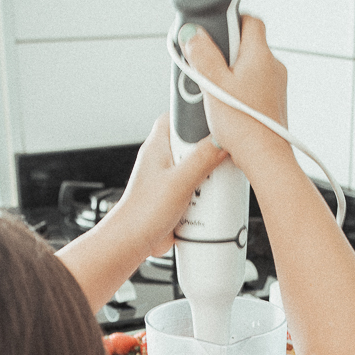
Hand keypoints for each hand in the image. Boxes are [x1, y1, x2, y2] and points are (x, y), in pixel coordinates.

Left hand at [109, 114, 226, 257]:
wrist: (132, 242)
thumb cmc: (142, 211)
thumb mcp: (179, 182)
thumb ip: (202, 159)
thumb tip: (222, 142)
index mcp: (158, 144)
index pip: (179, 113)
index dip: (198, 111)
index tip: (217, 118)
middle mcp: (163, 158)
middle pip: (195, 141)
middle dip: (211, 150)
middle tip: (219, 159)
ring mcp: (170, 177)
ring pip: (199, 165)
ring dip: (211, 175)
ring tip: (214, 183)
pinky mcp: (176, 195)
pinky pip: (198, 187)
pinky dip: (207, 193)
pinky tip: (211, 200)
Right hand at [179, 16, 287, 160]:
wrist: (264, 158)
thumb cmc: (245, 127)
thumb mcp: (213, 85)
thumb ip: (202, 55)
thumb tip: (194, 35)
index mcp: (260, 55)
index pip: (249, 21)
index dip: (230, 23)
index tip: (213, 37)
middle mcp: (273, 67)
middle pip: (246, 47)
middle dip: (224, 57)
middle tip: (208, 72)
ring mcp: (276, 87)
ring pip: (249, 70)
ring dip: (231, 78)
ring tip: (215, 96)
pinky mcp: (273, 104)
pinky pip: (253, 89)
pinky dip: (240, 94)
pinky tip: (228, 110)